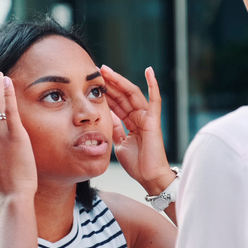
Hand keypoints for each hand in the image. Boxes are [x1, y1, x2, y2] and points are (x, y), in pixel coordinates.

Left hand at [101, 65, 175, 194]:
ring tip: (107, 70)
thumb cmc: (136, 163)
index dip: (105, 92)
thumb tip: (106, 116)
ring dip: (120, 81)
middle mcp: (138, 116)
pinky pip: (154, 99)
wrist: (148, 177)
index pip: (116, 103)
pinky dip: (153, 85)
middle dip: (109, 83)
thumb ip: (115, 128)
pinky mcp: (153, 120)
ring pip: (132, 94)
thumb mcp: (118, 142)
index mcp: (130, 122)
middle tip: (97, 70)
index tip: (92, 82)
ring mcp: (146, 117)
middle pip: (122, 95)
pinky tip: (149, 71)